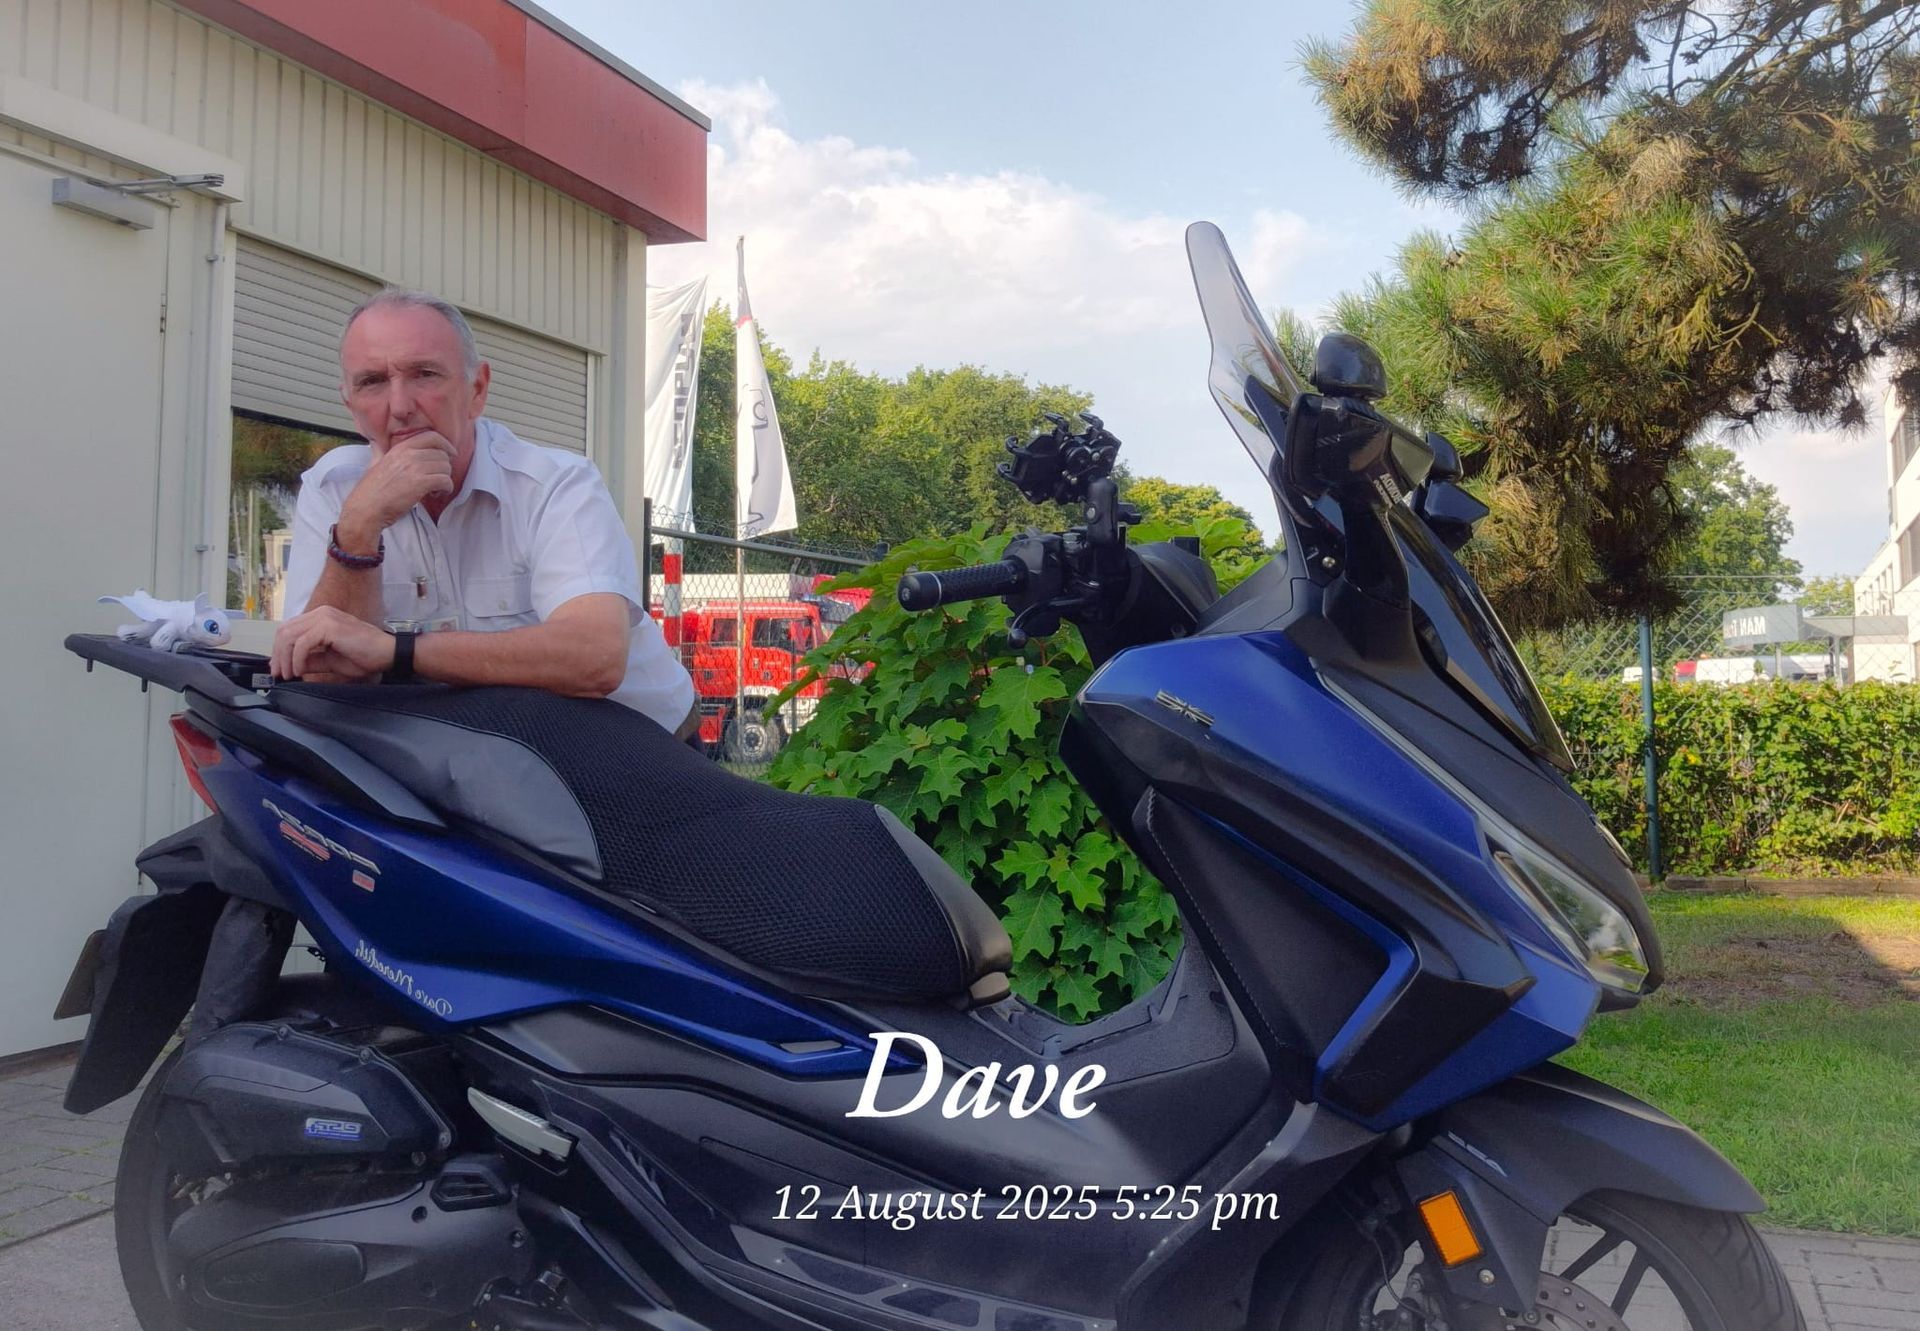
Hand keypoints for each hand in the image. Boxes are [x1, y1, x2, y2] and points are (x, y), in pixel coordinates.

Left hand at [271, 606, 396, 683]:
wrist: (388, 653)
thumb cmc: (366, 656)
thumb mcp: (331, 660)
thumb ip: (311, 660)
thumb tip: (292, 666)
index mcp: (321, 617)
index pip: (290, 629)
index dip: (280, 650)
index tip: (279, 670)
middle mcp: (321, 613)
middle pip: (285, 631)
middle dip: (278, 655)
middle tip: (279, 674)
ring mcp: (324, 617)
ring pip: (289, 636)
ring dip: (285, 658)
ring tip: (289, 674)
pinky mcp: (329, 626)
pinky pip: (302, 643)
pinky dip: (296, 659)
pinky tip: (300, 671)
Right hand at [338, 430, 456, 543]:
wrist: (366, 508)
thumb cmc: (370, 490)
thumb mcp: (374, 463)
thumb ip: (379, 451)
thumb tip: (375, 443)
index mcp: (400, 448)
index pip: (432, 436)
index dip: (446, 444)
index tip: (451, 453)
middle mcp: (409, 454)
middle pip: (442, 454)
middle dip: (444, 468)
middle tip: (436, 480)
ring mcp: (415, 468)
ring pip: (445, 468)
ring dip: (444, 480)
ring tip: (434, 489)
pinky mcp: (421, 483)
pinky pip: (445, 481)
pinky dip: (445, 489)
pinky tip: (435, 494)